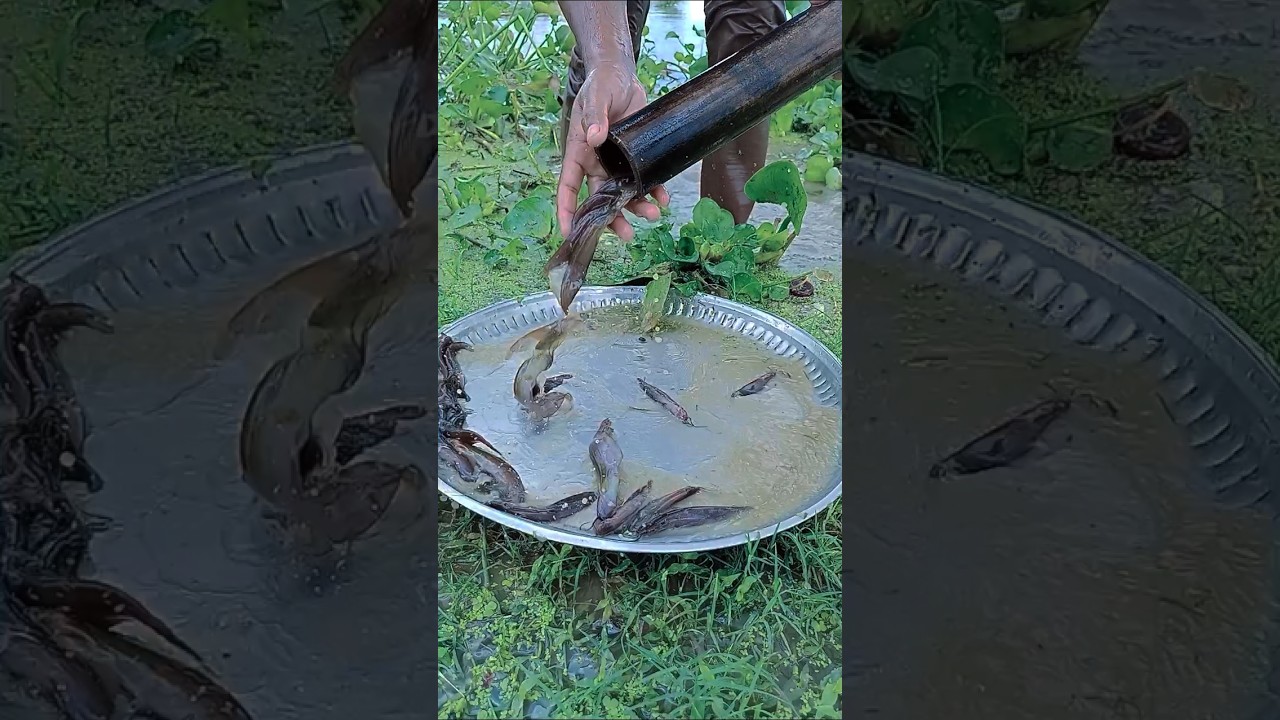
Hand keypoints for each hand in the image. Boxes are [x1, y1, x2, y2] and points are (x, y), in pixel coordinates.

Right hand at [556, 63, 669, 241]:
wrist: (622, 75)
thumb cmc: (601, 84)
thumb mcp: (596, 96)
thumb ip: (594, 115)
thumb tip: (594, 137)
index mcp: (579, 152)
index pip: (568, 185)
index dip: (567, 210)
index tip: (569, 232)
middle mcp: (596, 163)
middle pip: (600, 199)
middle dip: (612, 219)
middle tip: (628, 234)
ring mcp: (617, 162)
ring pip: (623, 194)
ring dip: (637, 208)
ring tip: (654, 215)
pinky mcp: (636, 157)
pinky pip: (644, 179)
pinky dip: (654, 190)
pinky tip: (664, 197)